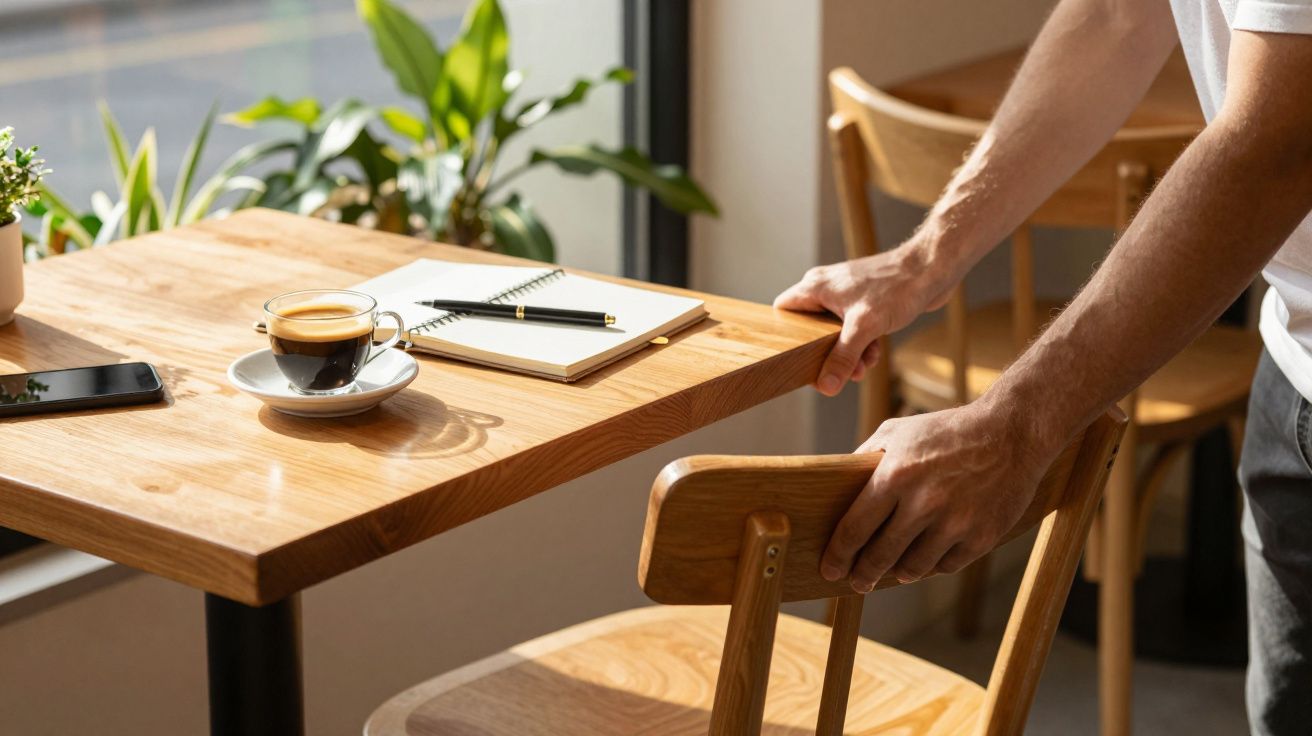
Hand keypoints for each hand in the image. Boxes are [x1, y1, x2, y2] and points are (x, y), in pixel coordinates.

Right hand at [773, 244, 953, 396]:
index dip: (785, 336)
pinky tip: (874, 353)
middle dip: (827, 353)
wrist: (933, 269)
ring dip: (849, 353)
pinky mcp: (865, 301)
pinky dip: (863, 344)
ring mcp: (847, 295)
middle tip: (837, 372)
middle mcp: (827, 288)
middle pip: (811, 328)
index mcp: (816, 286)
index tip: (795, 359)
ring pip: (836, 333)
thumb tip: (825, 386)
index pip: (783, 311)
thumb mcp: (864, 328)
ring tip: (862, 368)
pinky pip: (854, 329)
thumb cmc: (897, 287)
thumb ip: (842, 358)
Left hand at [820, 402, 1059, 592]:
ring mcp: (955, 523)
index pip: (855, 528)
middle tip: (857, 582)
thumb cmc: (949, 430)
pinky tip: (925, 560)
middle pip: (880, 555)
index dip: (838, 554)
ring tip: (892, 571)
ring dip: (898, 573)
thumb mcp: (899, 431)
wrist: (1013, 432)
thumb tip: (841, 486)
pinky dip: (932, 565)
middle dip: (863, 574)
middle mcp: (923, 503)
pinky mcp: (982, 537)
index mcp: (895, 475)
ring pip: (914, 568)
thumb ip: (866, 458)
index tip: (829, 569)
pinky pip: (946, 565)